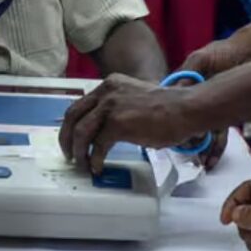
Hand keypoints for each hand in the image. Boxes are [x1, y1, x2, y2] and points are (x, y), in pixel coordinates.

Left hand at [59, 73, 202, 173]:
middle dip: (66, 138)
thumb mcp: (135, 99)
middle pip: (73, 115)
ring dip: (78, 151)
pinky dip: (94, 159)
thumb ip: (118, 108)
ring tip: (82, 164)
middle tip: (69, 154)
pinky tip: (98, 166)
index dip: (72, 124)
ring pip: (80, 131)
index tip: (71, 138)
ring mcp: (111, 106)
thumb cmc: (167, 109)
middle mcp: (107, 91)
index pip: (81, 104)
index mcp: (111, 84)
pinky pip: (97, 146)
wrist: (184, 109)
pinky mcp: (117, 123)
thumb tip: (104, 130)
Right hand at [181, 39, 250, 172]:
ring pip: (203, 131)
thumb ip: (189, 73)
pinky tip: (212, 158)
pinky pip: (219, 132)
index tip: (167, 133)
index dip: (171, 118)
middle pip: (188, 122)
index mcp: (188, 83)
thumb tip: (175, 93)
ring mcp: (212, 107)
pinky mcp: (227, 114)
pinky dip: (216, 146)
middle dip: (185, 138)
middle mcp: (198, 97)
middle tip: (183, 153)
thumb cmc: (226, 52)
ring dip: (200, 147)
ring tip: (198, 162)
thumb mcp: (202, 58)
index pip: (174, 104)